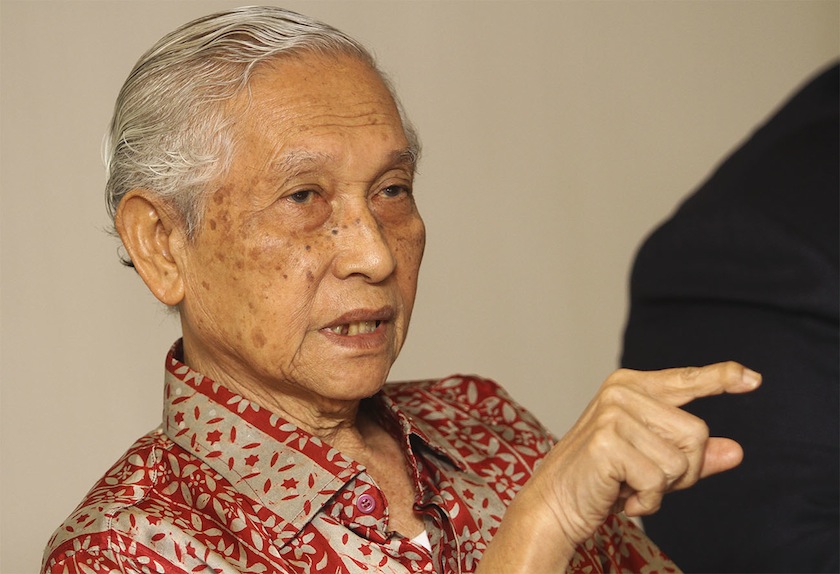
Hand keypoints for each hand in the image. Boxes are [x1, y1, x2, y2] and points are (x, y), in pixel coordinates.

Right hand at [478, 362, 760, 572]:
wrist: (555, 502)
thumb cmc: (603, 478)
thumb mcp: (653, 463)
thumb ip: (692, 455)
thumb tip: (735, 451)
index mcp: (631, 386)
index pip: (687, 379)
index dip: (722, 378)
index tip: (751, 379)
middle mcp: (621, 392)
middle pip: (696, 433)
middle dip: (683, 470)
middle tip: (646, 480)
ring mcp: (612, 414)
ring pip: (680, 460)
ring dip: (662, 488)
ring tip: (629, 485)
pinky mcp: (607, 442)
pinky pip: (658, 479)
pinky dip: (646, 500)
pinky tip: (621, 495)